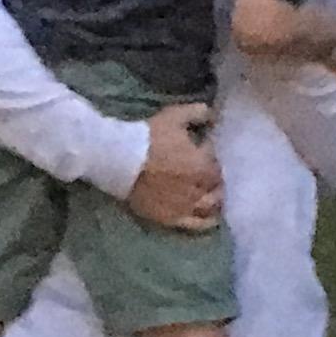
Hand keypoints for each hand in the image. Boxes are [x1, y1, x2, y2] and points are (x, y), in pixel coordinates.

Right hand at [128, 103, 224, 233]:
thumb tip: (213, 112)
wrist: (119, 161)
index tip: (202, 148)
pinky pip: (196, 224)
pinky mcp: (173, 218)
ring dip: (215, 199)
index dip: (210, 153)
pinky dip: (207, 221)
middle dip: (214, 176)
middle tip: (207, 171)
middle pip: (216, 184)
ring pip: (211, 206)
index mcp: (204, 164)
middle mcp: (200, 188)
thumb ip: (198, 112)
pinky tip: (211, 218)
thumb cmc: (148, 137)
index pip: (215, 159)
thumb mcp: (174, 116)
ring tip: (213, 195)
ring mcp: (187, 205)